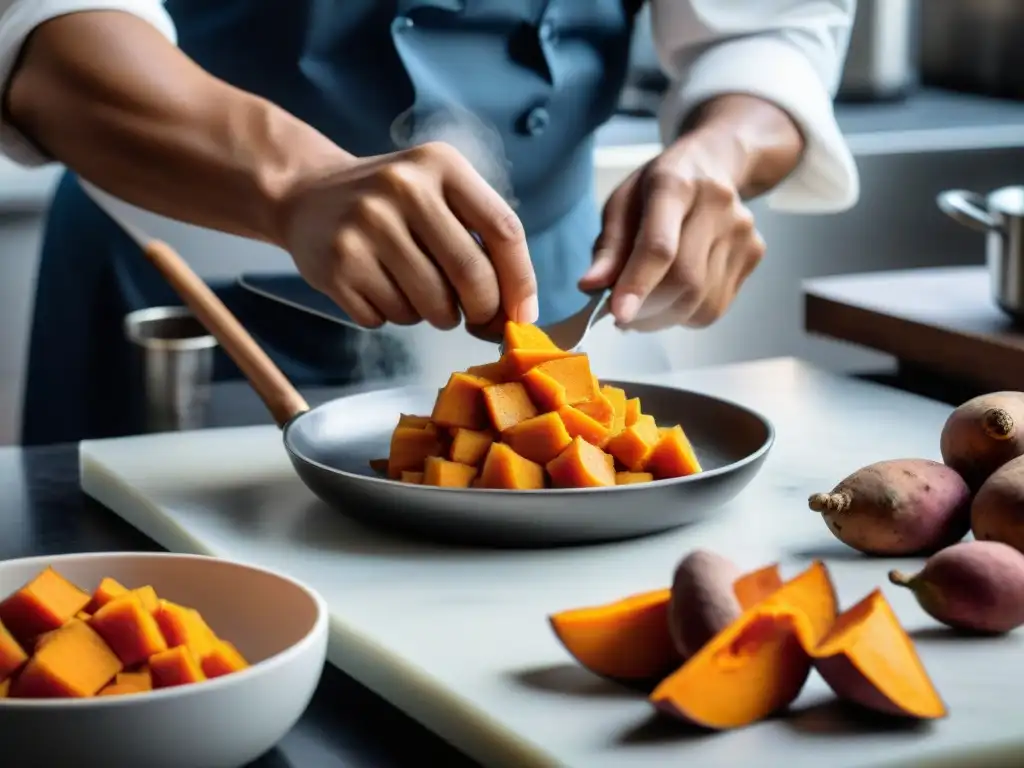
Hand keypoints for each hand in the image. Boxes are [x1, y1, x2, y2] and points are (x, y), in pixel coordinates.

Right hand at [278, 142, 537, 329]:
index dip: (521, 281)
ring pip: (431, 306)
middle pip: (471, 274)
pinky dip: (393, 316)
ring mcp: (366, 226)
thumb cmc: (392, 204)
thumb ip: (480, 239)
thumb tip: (515, 311)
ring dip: (436, 315)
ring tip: (417, 290)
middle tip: (475, 318)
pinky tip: (378, 287)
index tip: (523, 316)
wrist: (307, 194)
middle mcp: (403, 188)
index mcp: (441, 165)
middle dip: (482, 310)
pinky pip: (389, 318)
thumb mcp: (438, 192)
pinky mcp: (337, 264)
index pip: (503, 229)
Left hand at [579, 132, 765, 331]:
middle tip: (623, 317)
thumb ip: (608, 248)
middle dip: (647, 310)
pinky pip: (714, 307)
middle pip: (684, 279)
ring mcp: (741, 231)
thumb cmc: (657, 189)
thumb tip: (590, 287)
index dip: (638, 283)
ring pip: (699, 302)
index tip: (618, 314)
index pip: (659, 244)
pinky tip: (673, 296)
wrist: (714, 163)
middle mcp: (715, 205)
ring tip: (645, 305)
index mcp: (674, 184)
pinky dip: (684, 315)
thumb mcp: (621, 204)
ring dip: (663, 317)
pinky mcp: (753, 253)